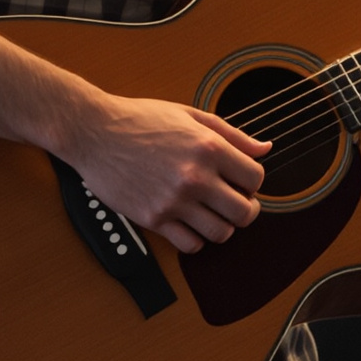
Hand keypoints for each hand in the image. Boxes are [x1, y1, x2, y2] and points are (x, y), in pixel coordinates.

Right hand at [62, 94, 268, 254]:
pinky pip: (191, 245)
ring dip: (223, 226)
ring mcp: (174, 201)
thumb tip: (265, 149)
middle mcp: (194, 176)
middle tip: (235, 203)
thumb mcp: (190, 116)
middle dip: (246, 209)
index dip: (253, 182)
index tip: (242, 182)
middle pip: (244, 212)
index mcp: (208, 147)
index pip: (256, 179)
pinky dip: (197, 239)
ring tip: (211, 213)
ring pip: (221, 233)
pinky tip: (190, 223)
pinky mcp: (154, 219)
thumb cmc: (140, 119)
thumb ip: (232, 134)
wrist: (95, 131)